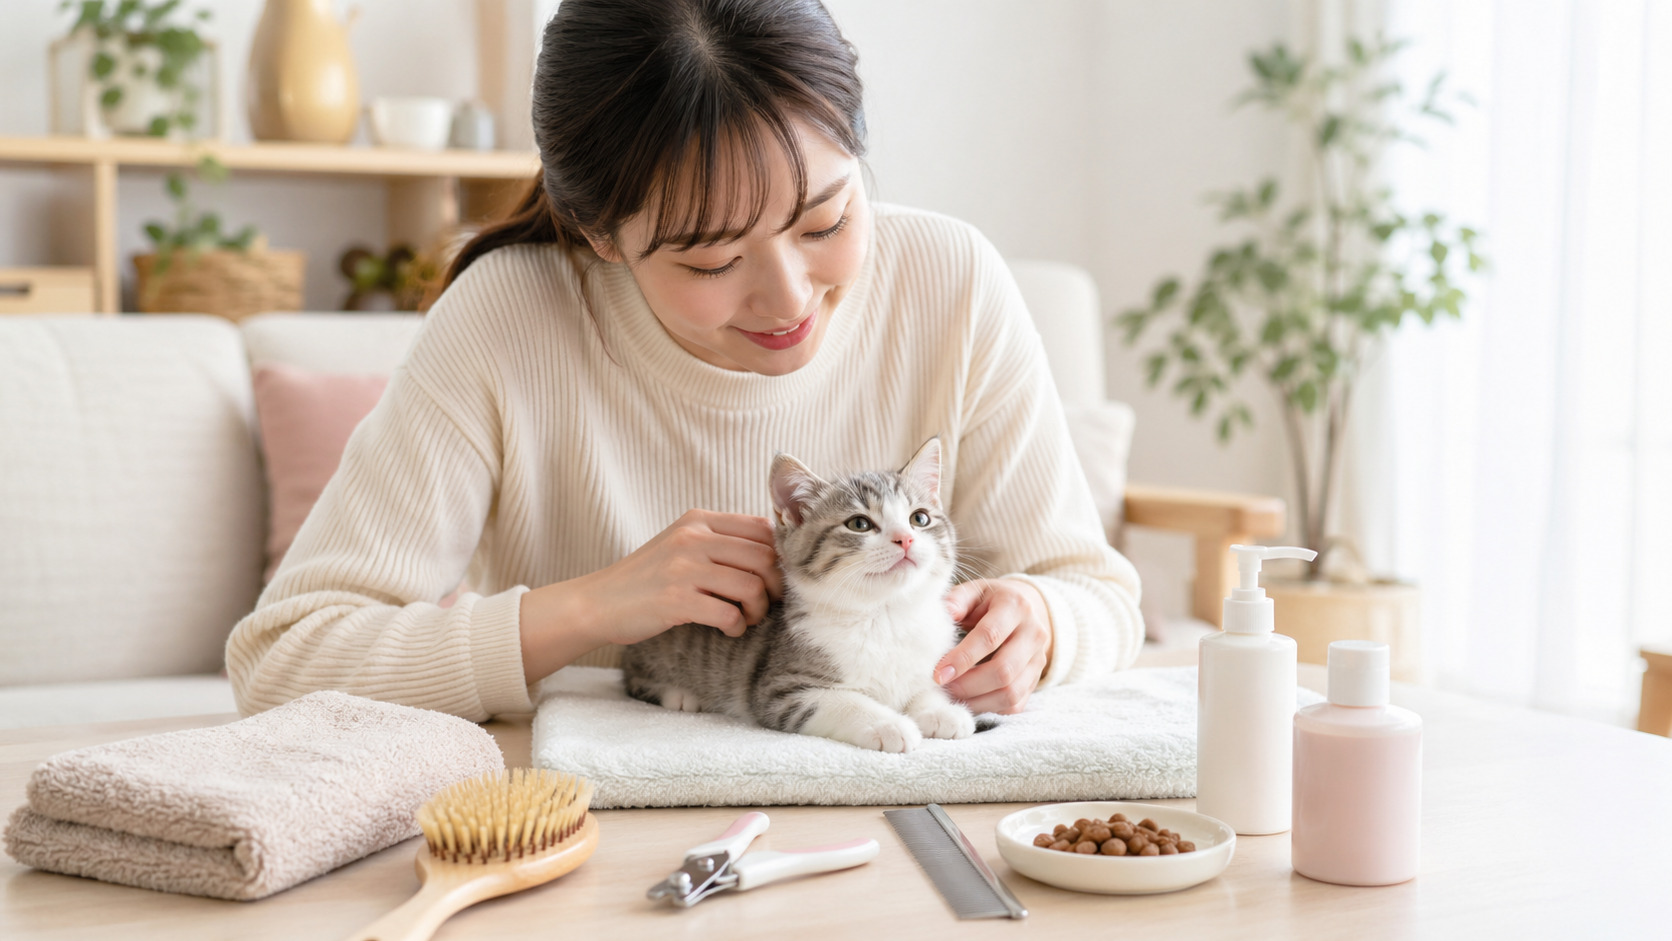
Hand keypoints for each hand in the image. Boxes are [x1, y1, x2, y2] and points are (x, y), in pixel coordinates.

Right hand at [520, 510, 781, 681]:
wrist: (596, 603)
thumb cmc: (646, 579)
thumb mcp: (681, 545)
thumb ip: (719, 542)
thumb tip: (774, 554)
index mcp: (698, 520)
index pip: (762, 527)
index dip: (781, 555)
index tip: (776, 576)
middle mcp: (692, 538)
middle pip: (764, 557)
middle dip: (775, 586)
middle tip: (767, 603)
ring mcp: (683, 568)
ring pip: (752, 586)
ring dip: (758, 609)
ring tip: (747, 618)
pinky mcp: (676, 600)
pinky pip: (729, 614)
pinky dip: (737, 627)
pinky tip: (729, 630)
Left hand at [933, 578, 1050, 714]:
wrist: (1024, 610)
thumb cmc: (989, 602)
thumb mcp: (973, 591)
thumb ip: (956, 600)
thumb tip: (944, 614)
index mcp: (1015, 606)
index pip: (989, 636)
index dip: (962, 658)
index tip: (938, 674)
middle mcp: (1033, 634)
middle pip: (1003, 670)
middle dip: (968, 685)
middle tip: (942, 689)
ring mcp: (1038, 660)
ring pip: (1010, 692)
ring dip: (976, 701)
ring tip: (951, 698)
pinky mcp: (1036, 680)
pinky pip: (1014, 704)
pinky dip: (988, 708)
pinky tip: (967, 701)